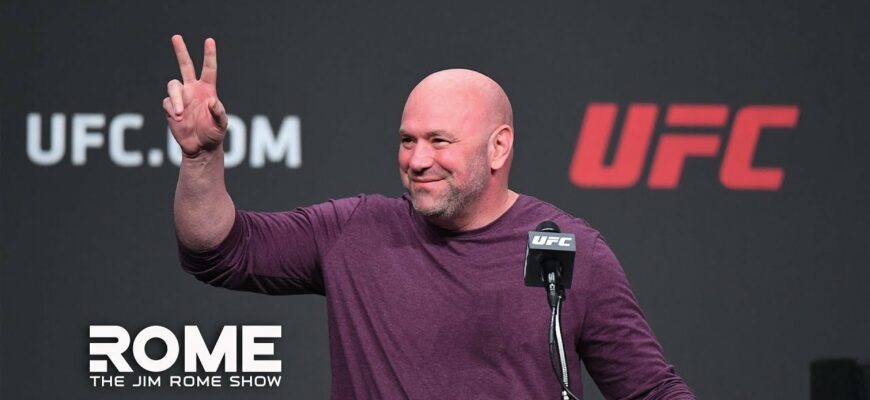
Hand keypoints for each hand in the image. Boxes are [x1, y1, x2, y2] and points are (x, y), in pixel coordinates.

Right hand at [162, 35, 227, 156]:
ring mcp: (181, 98)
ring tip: (180, 113)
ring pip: (173, 85)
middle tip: (176, 37)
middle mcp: (193, 90)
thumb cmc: (214, 134)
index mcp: (208, 90)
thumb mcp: (221, 125)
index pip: (209, 69)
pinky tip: (178, 119)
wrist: (200, 148)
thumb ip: (219, 113)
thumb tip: (211, 102)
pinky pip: (168, 103)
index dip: (209, 55)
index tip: (209, 40)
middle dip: (181, 51)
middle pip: (185, 66)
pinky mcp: (171, 108)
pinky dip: (173, 110)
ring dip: (176, 98)